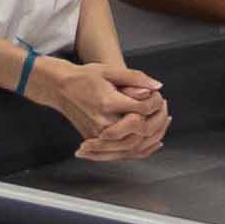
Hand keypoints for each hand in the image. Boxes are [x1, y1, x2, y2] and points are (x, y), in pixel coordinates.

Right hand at [35, 57, 165, 157]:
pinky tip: (150, 143)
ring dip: (151, 137)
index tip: (158, 97)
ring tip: (161, 124)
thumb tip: (157, 87)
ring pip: (133, 146)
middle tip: (163, 110)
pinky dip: (139, 150)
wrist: (60, 88)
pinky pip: (121, 153)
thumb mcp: (109, 70)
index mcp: (108, 103)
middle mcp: (103, 122)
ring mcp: (98, 135)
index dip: (155, 103)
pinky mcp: (95, 141)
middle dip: (157, 122)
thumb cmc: (84, 77)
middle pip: (140, 131)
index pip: (142, 110)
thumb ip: (135, 78)